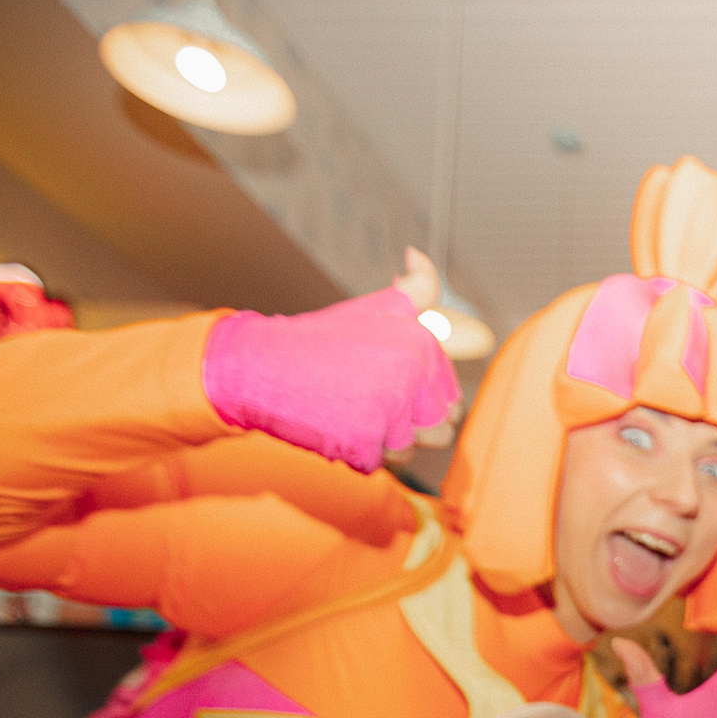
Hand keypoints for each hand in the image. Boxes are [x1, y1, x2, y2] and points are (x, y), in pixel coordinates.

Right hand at [200, 247, 461, 472]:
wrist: (261, 364)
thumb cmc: (323, 338)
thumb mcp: (375, 306)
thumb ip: (417, 288)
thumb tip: (418, 255)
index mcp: (422, 344)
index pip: (454, 399)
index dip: (426, 401)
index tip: (395, 388)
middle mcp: (412, 376)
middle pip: (441, 429)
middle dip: (412, 424)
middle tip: (373, 402)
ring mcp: (389, 411)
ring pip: (413, 450)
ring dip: (389, 441)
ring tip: (356, 411)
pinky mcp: (366, 441)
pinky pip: (380, 462)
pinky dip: (360, 452)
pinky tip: (339, 424)